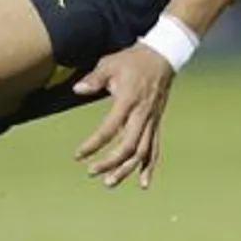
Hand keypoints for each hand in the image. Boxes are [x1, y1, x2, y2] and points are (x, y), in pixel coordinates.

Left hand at [72, 43, 173, 188]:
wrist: (162, 57)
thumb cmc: (133, 60)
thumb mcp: (110, 63)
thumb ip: (95, 79)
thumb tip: (77, 89)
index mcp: (129, 100)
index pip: (109, 128)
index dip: (93, 144)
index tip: (78, 155)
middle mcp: (142, 114)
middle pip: (128, 146)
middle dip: (110, 162)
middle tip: (92, 172)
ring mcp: (152, 120)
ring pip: (142, 152)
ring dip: (126, 169)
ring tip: (109, 182)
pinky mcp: (156, 123)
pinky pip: (154, 148)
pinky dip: (149, 167)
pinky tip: (143, 183)